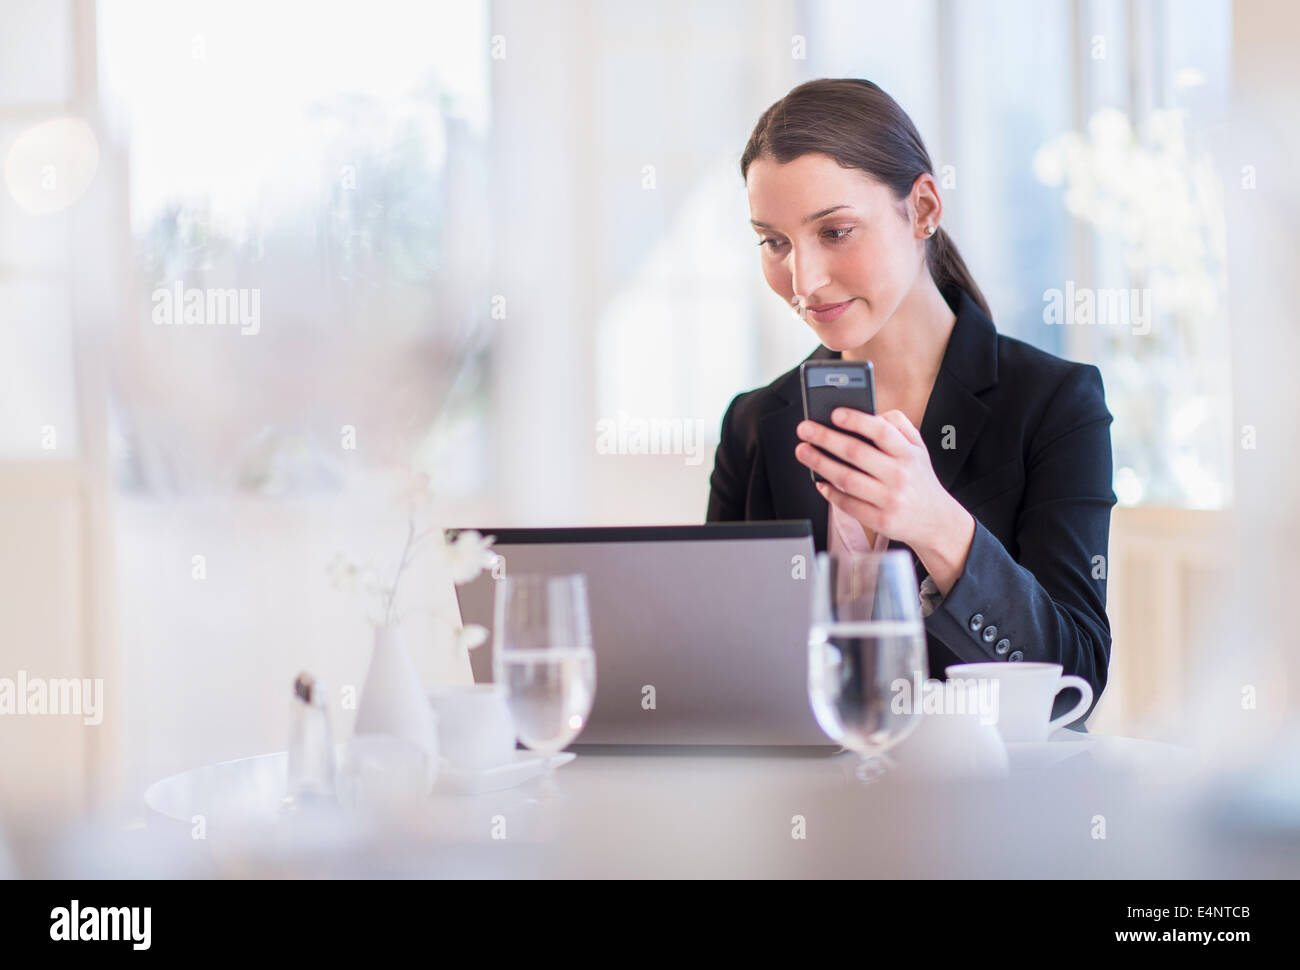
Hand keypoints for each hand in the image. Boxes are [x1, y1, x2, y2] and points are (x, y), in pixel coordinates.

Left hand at [794, 408, 973, 590]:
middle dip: (825, 438)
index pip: (881, 431)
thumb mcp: (919, 448)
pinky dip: (830, 493)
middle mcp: (900, 475)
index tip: (834, 413)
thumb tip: (869, 414)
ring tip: (803, 451)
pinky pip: (848, 504)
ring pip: (847, 478)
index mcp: (908, 454)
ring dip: (820, 463)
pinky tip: (819, 482)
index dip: (856, 420)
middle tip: (805, 429)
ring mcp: (890, 499)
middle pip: (856, 453)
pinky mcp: (880, 520)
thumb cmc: (919, 479)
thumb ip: (898, 426)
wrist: (937, 521)